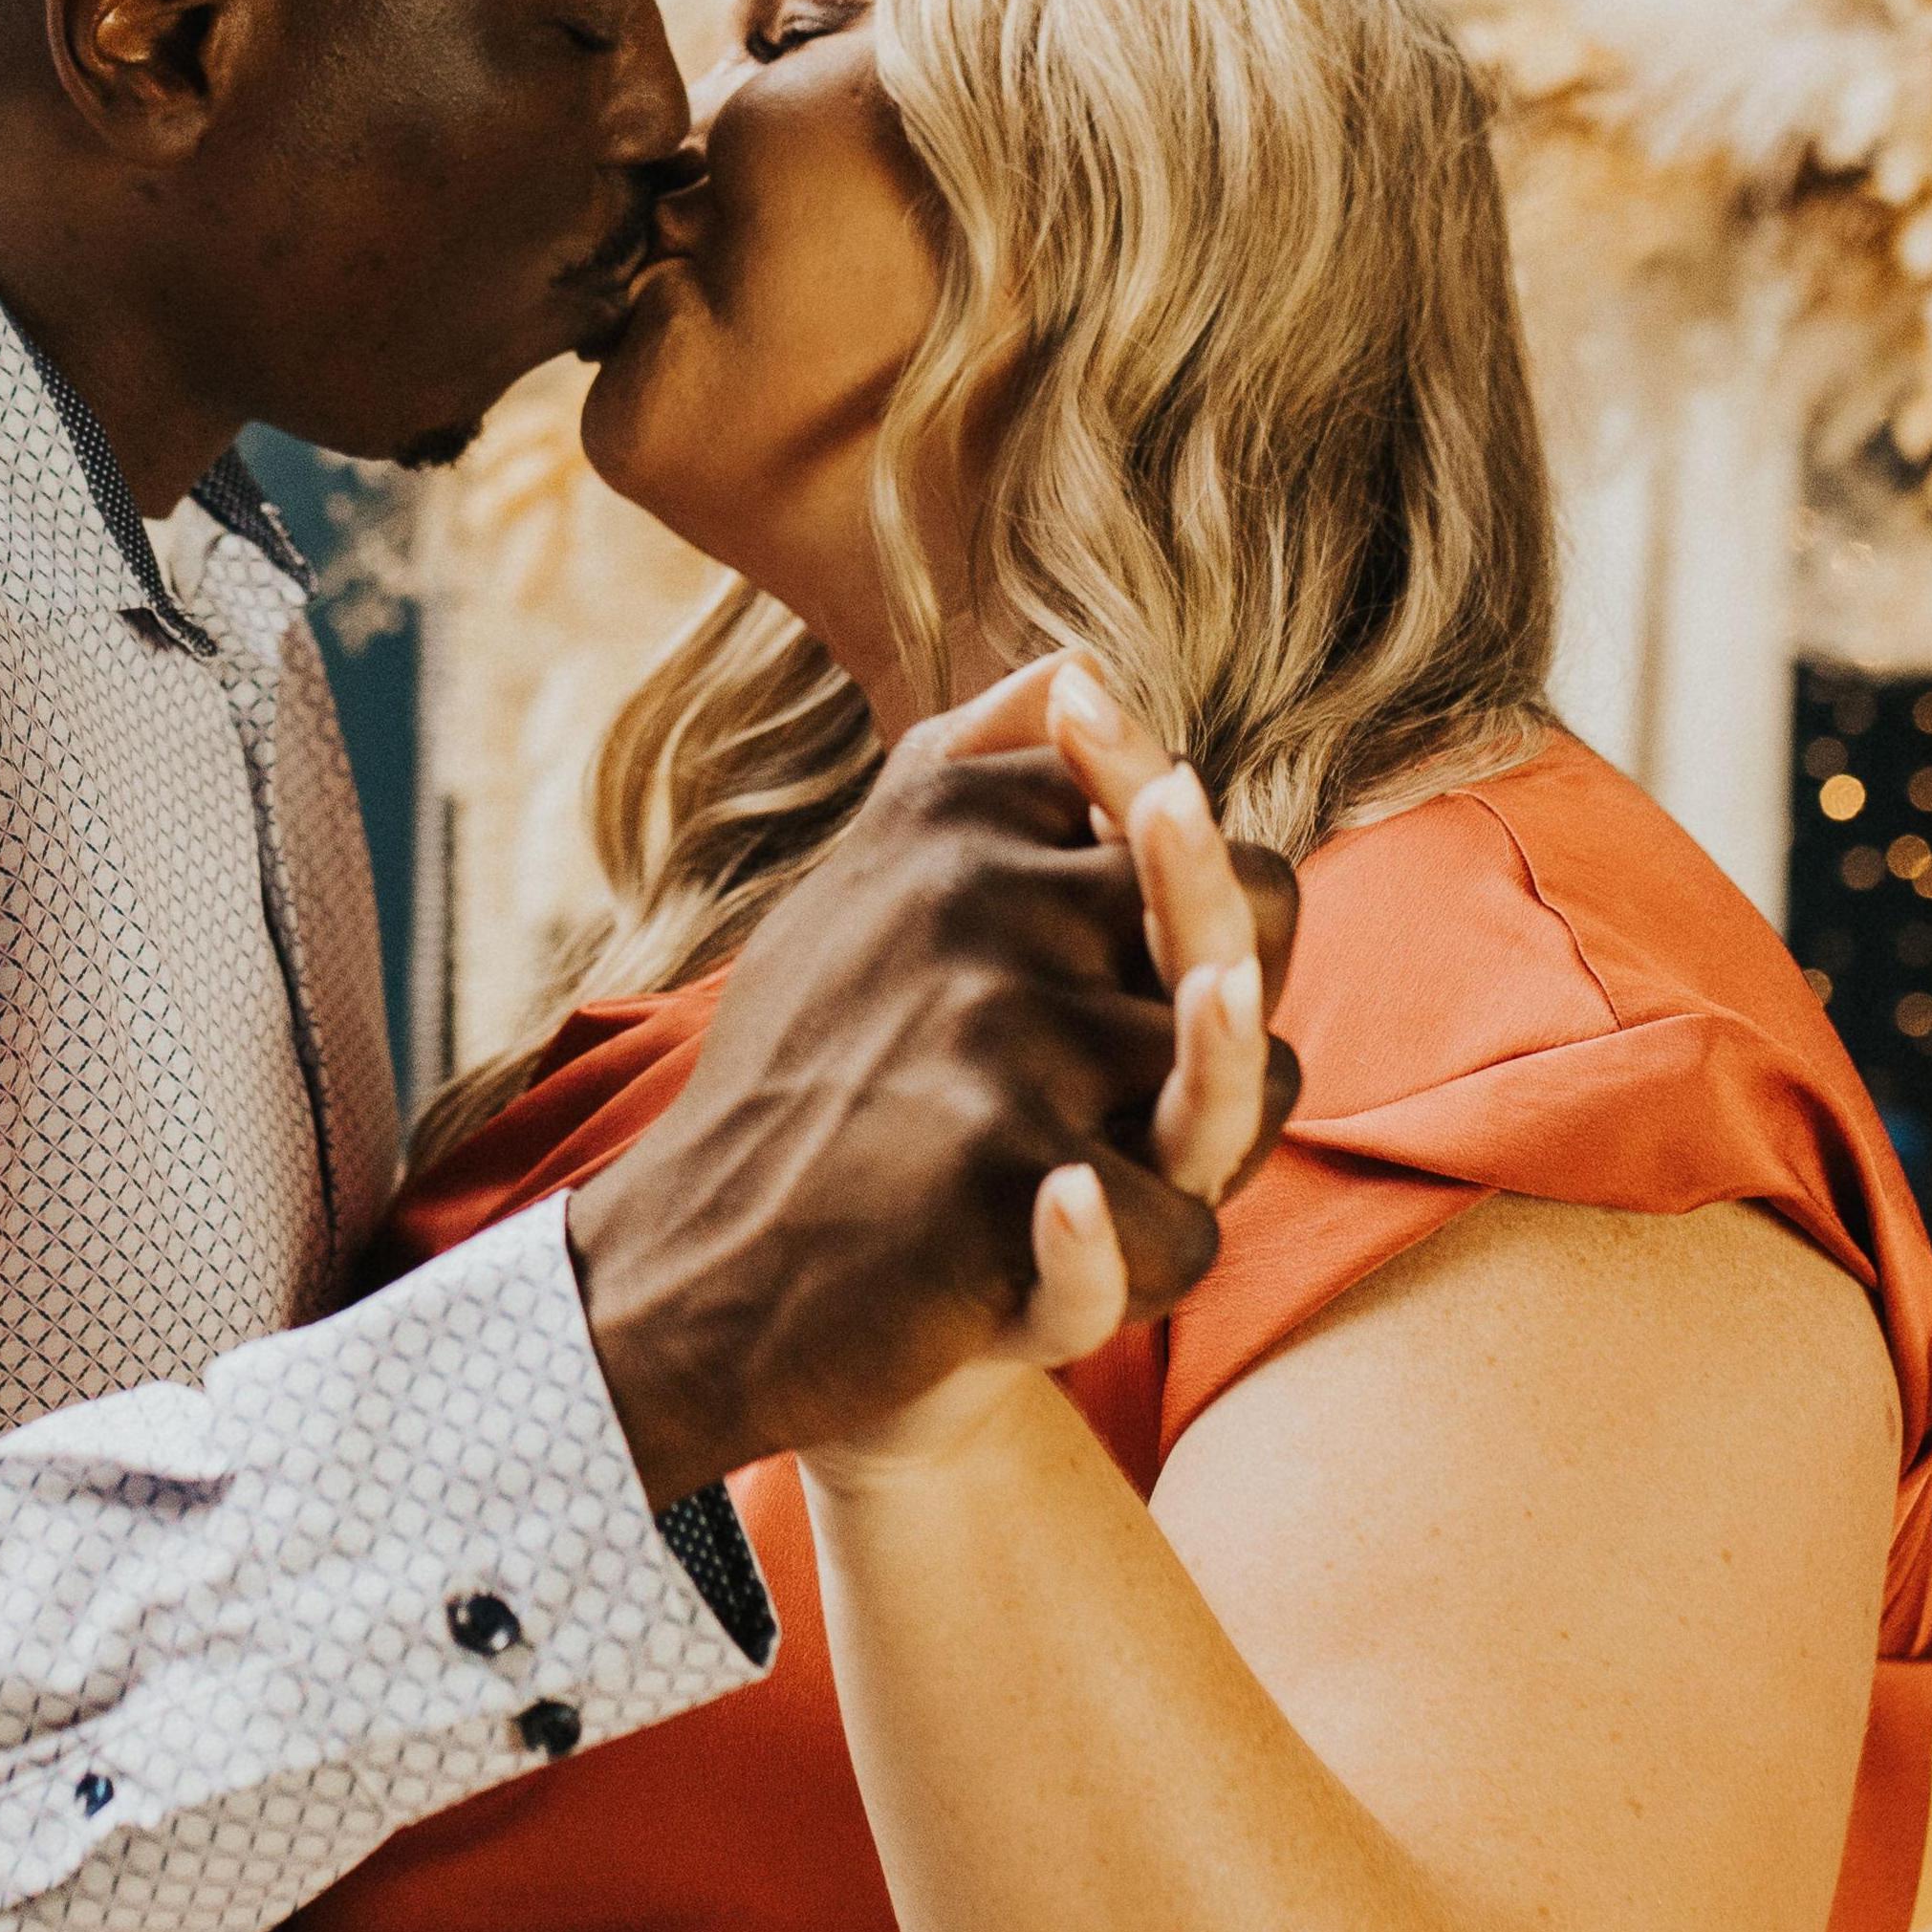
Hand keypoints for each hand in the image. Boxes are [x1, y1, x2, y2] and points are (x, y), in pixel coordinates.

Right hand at [567, 653, 1296, 1502]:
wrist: (686, 1271)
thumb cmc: (805, 1073)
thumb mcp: (865, 883)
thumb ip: (970, 764)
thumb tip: (1083, 661)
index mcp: (953, 815)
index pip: (1188, 825)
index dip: (1190, 922)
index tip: (1102, 975)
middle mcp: (983, 901)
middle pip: (1245, 944)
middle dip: (1225, 1033)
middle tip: (1135, 1097)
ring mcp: (1000, 1035)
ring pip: (1239, 1094)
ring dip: (1185, 1160)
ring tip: (1082, 1179)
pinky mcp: (1010, 1173)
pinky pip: (1179, 1229)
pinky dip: (1134, 1265)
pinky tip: (1049, 1239)